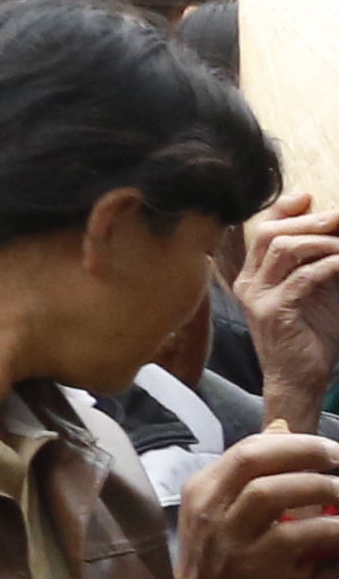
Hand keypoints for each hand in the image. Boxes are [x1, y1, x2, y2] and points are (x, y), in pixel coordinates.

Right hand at [180, 429, 338, 578]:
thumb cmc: (220, 560)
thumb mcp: (223, 512)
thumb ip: (250, 474)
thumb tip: (280, 429)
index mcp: (202, 489)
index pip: (247, 449)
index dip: (294, 443)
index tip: (329, 450)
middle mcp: (208, 507)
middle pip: (254, 459)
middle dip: (305, 452)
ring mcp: (226, 536)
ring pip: (271, 492)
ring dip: (318, 486)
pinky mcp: (250, 565)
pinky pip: (295, 535)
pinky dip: (328, 527)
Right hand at [245, 194, 338, 429]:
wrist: (297, 380)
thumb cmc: (309, 339)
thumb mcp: (312, 295)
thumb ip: (317, 266)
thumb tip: (337, 239)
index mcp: (253, 277)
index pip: (261, 231)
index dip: (282, 210)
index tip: (308, 197)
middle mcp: (249, 283)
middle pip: (271, 234)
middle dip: (308, 220)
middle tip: (338, 216)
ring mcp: (259, 297)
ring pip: (284, 250)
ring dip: (321, 240)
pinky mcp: (275, 312)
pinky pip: (303, 277)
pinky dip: (329, 265)